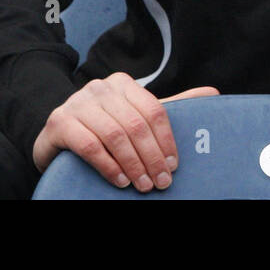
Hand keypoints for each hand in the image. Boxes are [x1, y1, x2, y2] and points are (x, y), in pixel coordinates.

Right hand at [32, 72, 218, 189]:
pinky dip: (108, 166)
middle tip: (160, 182)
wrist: (56, 134)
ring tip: (143, 185)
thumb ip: (171, 106)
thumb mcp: (135, 115)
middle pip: (135, 124)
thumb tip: (213, 93)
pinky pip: (89, 146)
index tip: (173, 165)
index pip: (153, 110)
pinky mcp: (59, 122)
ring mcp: (77, 103)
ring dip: (132, 164)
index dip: (166, 140)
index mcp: (123, 84)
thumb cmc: (102, 125)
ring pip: (114, 135)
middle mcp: (100, 88)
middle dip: (151, 157)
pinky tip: (120, 181)